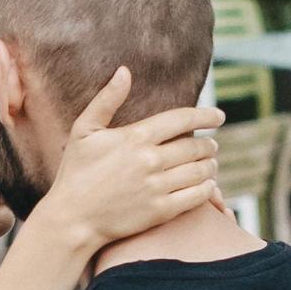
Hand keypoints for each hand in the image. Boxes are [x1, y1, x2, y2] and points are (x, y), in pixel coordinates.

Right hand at [34, 67, 225, 251]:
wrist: (71, 219)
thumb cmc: (75, 172)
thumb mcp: (83, 130)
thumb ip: (106, 100)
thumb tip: (124, 71)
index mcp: (136, 137)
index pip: (182, 120)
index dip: (205, 115)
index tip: (219, 116)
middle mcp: (150, 160)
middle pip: (195, 146)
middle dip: (208, 145)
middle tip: (211, 145)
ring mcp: (157, 186)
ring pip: (200, 171)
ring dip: (210, 166)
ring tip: (210, 164)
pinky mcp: (160, 211)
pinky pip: (197, 196)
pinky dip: (208, 188)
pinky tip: (207, 185)